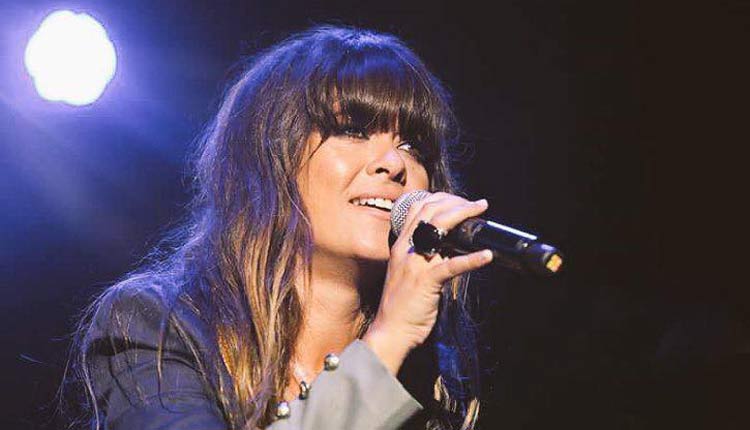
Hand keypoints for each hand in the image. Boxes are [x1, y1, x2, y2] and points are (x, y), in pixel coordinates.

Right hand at [362, 192, 492, 374]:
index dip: (440, 198)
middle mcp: (406, 249)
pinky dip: (472, 259)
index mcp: (401, 245)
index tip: (459, 200)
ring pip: (440, 228)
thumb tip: (449, 246)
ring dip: (464, 216)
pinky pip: (452, 265)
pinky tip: (487, 256)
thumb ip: (423, 256)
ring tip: (481, 212)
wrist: (390, 331)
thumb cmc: (401, 305)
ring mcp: (415, 263)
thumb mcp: (407, 272)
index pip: (418, 209)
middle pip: (431, 211)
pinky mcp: (426, 281)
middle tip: (477, 204)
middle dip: (456, 202)